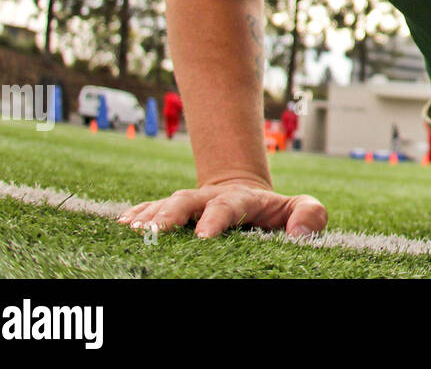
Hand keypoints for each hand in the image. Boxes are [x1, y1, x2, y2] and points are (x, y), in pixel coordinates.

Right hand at [117, 181, 327, 239]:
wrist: (247, 195)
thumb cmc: (275, 211)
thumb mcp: (300, 208)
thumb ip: (309, 214)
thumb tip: (298, 234)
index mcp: (242, 198)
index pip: (228, 206)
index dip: (216, 219)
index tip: (204, 236)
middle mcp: (209, 198)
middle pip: (187, 200)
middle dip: (171, 214)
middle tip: (156, 231)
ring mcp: (189, 204)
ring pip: (165, 204)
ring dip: (149, 216)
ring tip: (133, 231)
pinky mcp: (173, 212)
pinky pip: (151, 210)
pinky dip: (137, 216)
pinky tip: (121, 225)